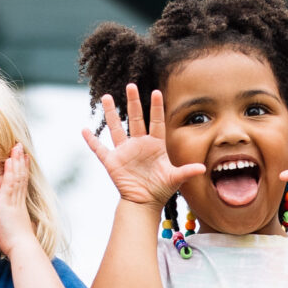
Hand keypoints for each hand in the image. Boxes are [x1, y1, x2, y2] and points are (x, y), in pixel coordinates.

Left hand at [0, 143, 34, 253]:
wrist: (21, 246)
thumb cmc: (17, 242)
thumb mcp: (15, 229)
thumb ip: (15, 223)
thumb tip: (17, 225)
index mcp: (20, 205)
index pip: (22, 183)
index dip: (23, 170)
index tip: (23, 159)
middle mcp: (19, 200)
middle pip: (21, 175)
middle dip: (21, 160)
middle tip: (20, 147)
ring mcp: (14, 200)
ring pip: (17, 175)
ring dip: (16, 160)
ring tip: (16, 147)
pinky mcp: (8, 202)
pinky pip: (10, 182)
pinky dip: (10, 170)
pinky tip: (9, 160)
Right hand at [80, 87, 204, 207]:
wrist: (144, 203)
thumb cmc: (161, 189)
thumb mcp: (175, 179)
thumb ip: (186, 171)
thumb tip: (203, 169)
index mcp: (155, 145)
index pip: (156, 122)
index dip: (156, 107)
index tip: (156, 91)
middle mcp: (139, 144)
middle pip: (135, 119)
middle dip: (133, 102)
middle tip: (130, 85)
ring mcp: (125, 152)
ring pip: (116, 128)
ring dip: (111, 113)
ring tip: (106, 97)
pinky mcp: (112, 161)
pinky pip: (99, 149)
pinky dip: (91, 140)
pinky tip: (84, 129)